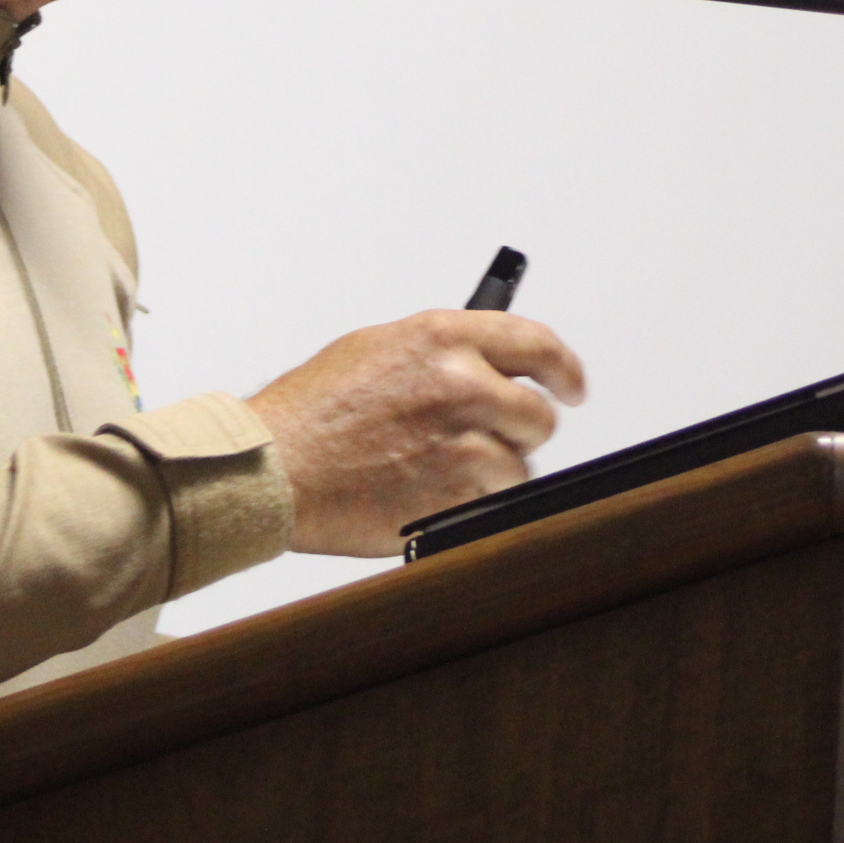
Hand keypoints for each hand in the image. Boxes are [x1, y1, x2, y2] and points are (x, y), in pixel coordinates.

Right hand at [247, 311, 587, 555]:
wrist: (273, 468)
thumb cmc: (307, 414)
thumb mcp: (373, 352)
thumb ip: (436, 354)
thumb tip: (480, 366)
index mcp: (441, 338)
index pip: (538, 344)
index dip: (564, 370)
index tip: (570, 386)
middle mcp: (461, 383)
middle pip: (539, 414)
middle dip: (520, 432)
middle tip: (491, 442)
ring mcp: (463, 440)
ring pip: (519, 465)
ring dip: (490, 474)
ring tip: (434, 472)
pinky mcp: (459, 492)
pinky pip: (494, 502)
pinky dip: (469, 504)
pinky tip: (426, 493)